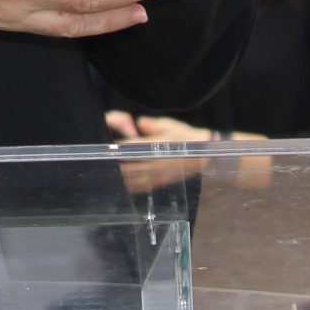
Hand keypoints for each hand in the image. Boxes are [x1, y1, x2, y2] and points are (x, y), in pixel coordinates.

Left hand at [104, 111, 271, 191]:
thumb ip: (151, 124)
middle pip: (124, 167)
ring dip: (118, 175)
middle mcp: (154, 164)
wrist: (208, 159)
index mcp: (155, 147)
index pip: (128, 147)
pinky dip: (127, 185)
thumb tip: (138, 122)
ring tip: (108, 169)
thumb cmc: (189, 139)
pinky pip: (138, 187)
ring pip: (129, 180)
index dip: (115, 148)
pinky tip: (121, 180)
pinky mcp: (158, 184)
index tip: (105, 146)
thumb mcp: (170, 126)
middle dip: (112, 163)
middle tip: (101, 159)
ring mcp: (156, 176)